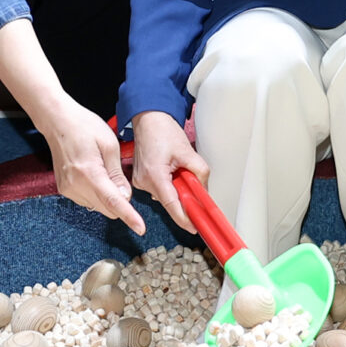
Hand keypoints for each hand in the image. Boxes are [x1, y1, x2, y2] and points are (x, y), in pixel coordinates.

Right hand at [36, 98, 145, 232]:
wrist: (58, 122)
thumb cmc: (84, 127)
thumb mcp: (110, 145)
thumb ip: (118, 175)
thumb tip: (125, 197)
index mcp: (89, 173)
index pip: (113, 202)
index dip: (129, 217)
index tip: (140, 228)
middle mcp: (76, 185)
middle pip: (107, 209)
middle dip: (120, 201)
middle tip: (118, 177)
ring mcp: (68, 189)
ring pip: (98, 207)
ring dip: (107, 197)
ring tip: (102, 170)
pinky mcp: (65, 190)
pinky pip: (88, 201)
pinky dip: (96, 194)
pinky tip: (93, 174)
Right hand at [129, 110, 208, 230]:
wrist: (147, 119)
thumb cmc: (161, 130)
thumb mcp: (187, 151)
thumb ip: (200, 172)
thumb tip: (204, 191)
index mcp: (155, 175)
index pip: (172, 204)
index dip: (185, 218)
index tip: (195, 227)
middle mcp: (144, 182)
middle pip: (170, 201)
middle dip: (184, 196)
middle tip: (192, 181)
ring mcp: (140, 182)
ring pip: (166, 195)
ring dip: (177, 188)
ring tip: (177, 168)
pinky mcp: (141, 180)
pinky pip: (160, 189)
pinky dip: (169, 184)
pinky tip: (171, 170)